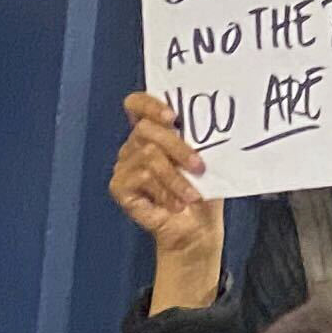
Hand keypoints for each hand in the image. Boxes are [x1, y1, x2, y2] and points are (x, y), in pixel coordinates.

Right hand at [110, 93, 221, 313]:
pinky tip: (176, 204)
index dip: (150, 104)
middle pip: (146, 129)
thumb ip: (199, 140)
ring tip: (192, 195)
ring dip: (175, 177)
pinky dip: (164, 191)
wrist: (196, 228)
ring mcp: (124, 164)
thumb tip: (211, 123)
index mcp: (154, 131)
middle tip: (199, 166)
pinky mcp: (120, 186)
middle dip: (177, 147)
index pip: (137, 104)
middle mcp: (135, 143)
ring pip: (147, 155)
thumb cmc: (203, 189)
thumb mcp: (207, 159)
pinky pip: (140, 178)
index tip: (172, 116)